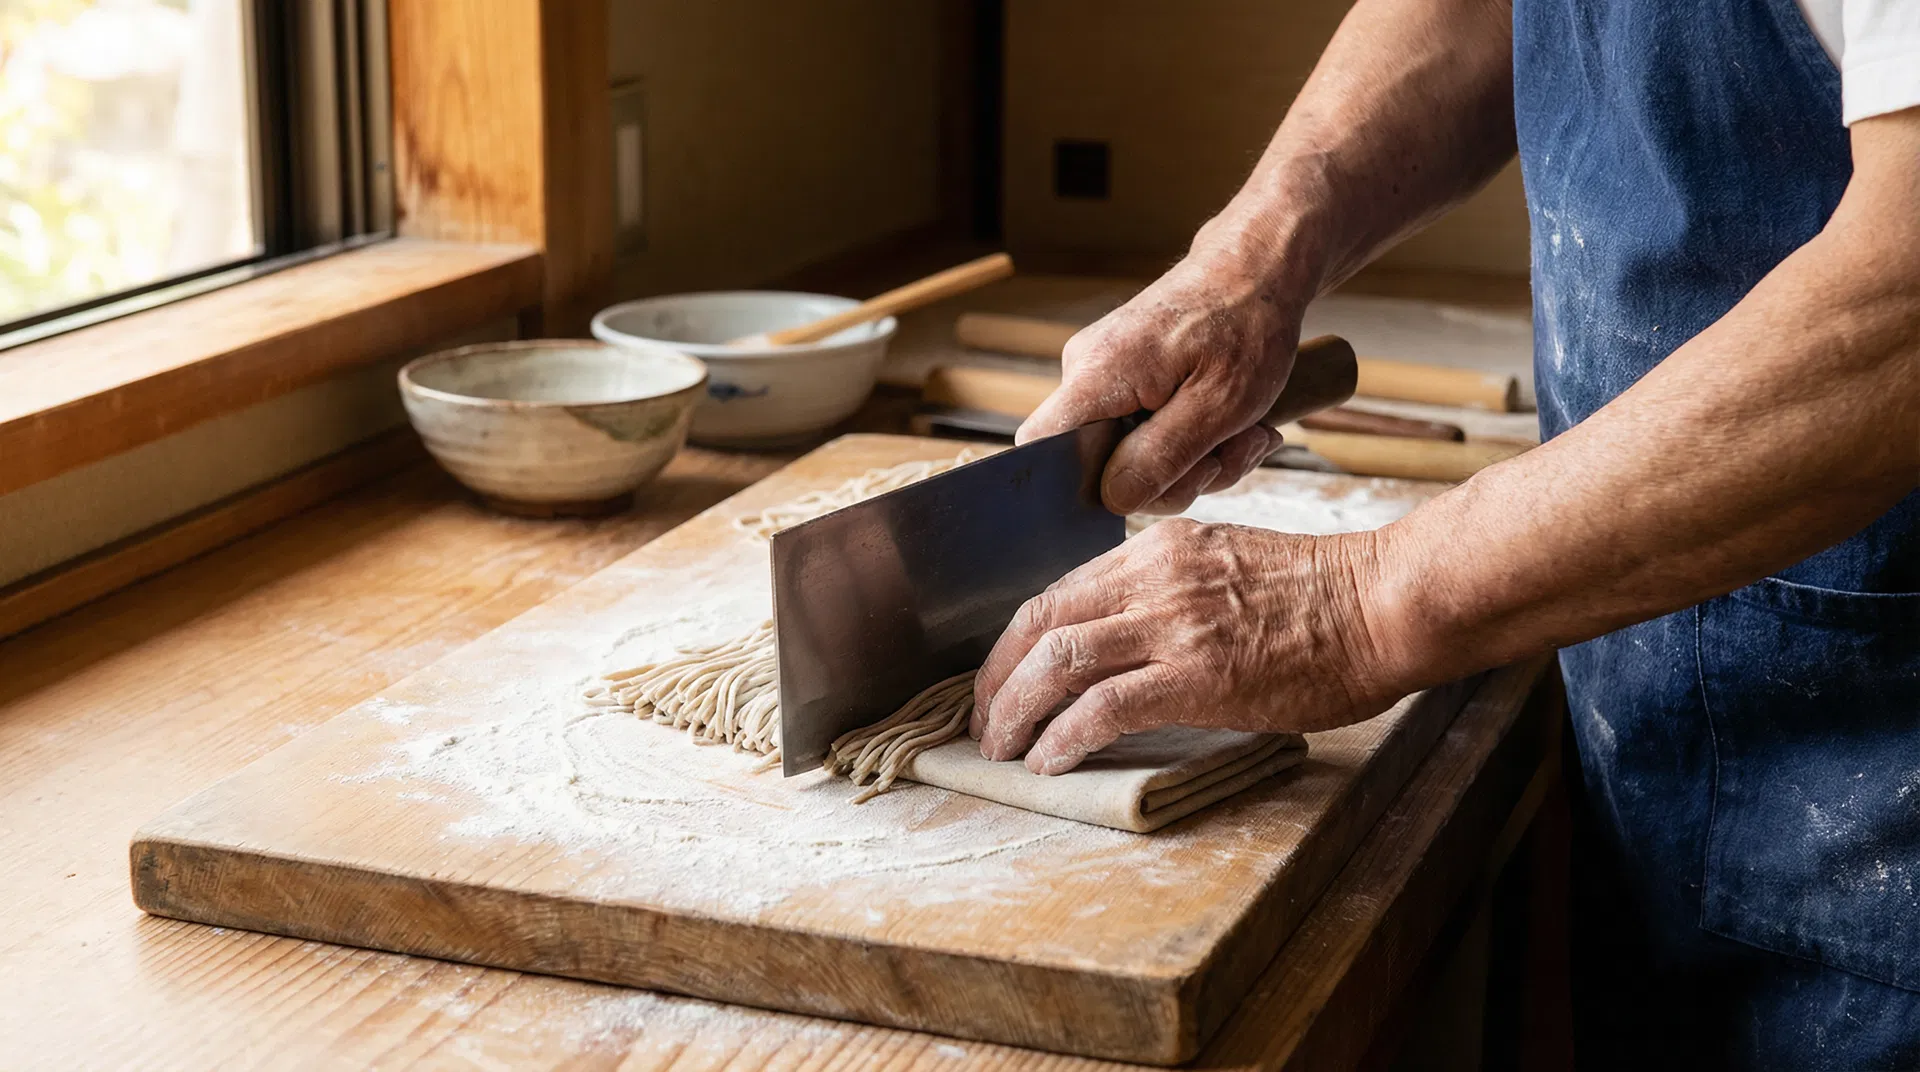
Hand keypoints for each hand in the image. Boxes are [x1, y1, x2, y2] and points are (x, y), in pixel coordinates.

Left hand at [968, 519, 1403, 774]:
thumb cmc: (1326, 596)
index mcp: (1159, 549)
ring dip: (1016, 711)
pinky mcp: (1195, 677)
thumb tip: (1133, 633)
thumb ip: (1174, 588)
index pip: (1060, 591)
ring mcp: (1172, 626)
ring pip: (1057, 662)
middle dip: (998, 678)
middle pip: (1041, 623)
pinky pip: (1102, 708)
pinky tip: (1049, 760)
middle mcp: (1153, 578)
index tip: (1002, 677)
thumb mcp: (1230, 563)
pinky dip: (1063, 736)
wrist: (1384, 603)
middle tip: (983, 720)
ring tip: (1001, 746)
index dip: (1017, 641)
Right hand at [1018, 248, 1313, 514]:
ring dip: (1197, 460)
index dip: (1076, 486)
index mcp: (1096, 375)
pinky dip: (1195, 442)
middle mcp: (1086, 373)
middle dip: (1176, 477)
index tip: (1148, 486)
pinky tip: (1233, 426)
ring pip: (1133, 458)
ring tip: (1246, 432)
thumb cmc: (1245, 325)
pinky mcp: (1126, 384)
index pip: (1040, 447)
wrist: (1256, 270)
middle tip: (1235, 452)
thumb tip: (1112, 499)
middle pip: (1100, 467)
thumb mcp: (1218, 406)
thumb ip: (1160, 457)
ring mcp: (1104, 379)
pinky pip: (1147, 437)